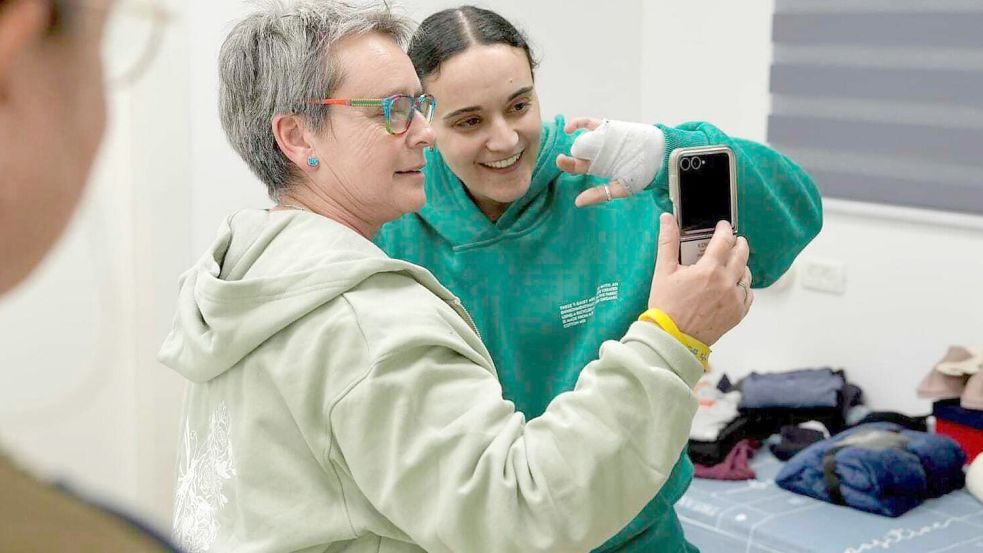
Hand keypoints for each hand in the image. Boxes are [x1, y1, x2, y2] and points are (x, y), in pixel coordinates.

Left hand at [556, 117, 665, 207]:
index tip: (562, 163)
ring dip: (573, 141)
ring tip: (570, 146)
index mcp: (598, 167)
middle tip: (561, 159)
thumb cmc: (642, 174)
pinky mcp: (608, 128)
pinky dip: (577, 123)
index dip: (567, 165)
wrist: (660, 155)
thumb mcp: (621, 188)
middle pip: (577, 153)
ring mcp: (601, 139)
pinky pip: (589, 123)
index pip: (577, 167)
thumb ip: (600, 194)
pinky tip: (569, 128)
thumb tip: (578, 202)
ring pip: (582, 138)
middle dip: (567, 157)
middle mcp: (597, 153)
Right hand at [647, 213, 752, 345]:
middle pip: (741, 254)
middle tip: (733, 241)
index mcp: (709, 269)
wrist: (672, 338)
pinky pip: (748, 295)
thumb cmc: (666, 307)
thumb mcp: (663, 271)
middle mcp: (726, 283)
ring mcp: (734, 299)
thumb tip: (667, 219)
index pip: (725, 240)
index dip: (725, 229)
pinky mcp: (737, 314)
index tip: (723, 227)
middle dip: (738, 243)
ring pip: (746, 274)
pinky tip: (733, 286)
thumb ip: (668, 242)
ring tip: (732, 264)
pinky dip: (743, 287)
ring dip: (741, 265)